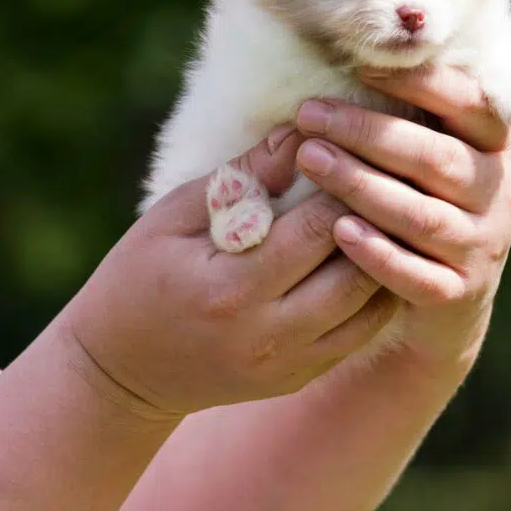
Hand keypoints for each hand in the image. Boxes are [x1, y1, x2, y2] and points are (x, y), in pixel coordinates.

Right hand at [63, 129, 396, 420]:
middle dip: (379, 219)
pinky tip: (376, 253)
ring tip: (390, 210)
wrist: (121, 371)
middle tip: (390, 176)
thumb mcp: (173, 216)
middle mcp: (269, 335)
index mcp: (231, 289)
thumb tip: (300, 134)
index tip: (358, 145)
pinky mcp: (299, 376)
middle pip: (358, 272)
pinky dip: (376, 292)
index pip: (317, 230)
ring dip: (387, 256)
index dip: (346, 183)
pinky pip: (361, 333)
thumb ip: (241, 178)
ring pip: (371, 307)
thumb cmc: (139, 276)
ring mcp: (289, 364)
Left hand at [295, 64, 510, 383]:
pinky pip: (418, 276)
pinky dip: (377, 253)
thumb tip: (355, 38)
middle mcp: (500, 190)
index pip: (467, 103)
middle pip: (436, 158)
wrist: (447, 291)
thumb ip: (415, 102)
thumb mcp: (434, 142)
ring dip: (362, 186)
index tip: (358, 66)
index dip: (416, 82)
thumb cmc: (424, 192)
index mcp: (497, 142)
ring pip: (423, 216)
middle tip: (309, 115)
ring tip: (309, 160)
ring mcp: (483, 245)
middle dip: (369, 134)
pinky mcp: (459, 293)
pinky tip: (338, 230)